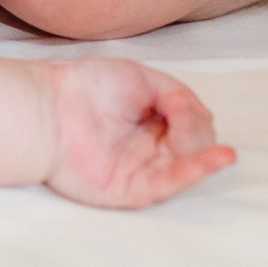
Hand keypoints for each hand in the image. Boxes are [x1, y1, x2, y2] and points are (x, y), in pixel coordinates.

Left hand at [41, 58, 235, 206]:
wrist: (48, 106)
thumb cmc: (86, 87)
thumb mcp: (139, 77)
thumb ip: (176, 93)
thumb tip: (196, 113)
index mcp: (154, 123)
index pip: (193, 124)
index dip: (193, 114)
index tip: (177, 101)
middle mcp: (151, 148)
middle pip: (196, 146)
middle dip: (196, 131)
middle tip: (177, 111)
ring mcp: (142, 170)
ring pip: (187, 167)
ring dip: (207, 156)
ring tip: (219, 148)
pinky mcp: (131, 189)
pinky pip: (169, 185)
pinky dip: (195, 173)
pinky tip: (216, 160)